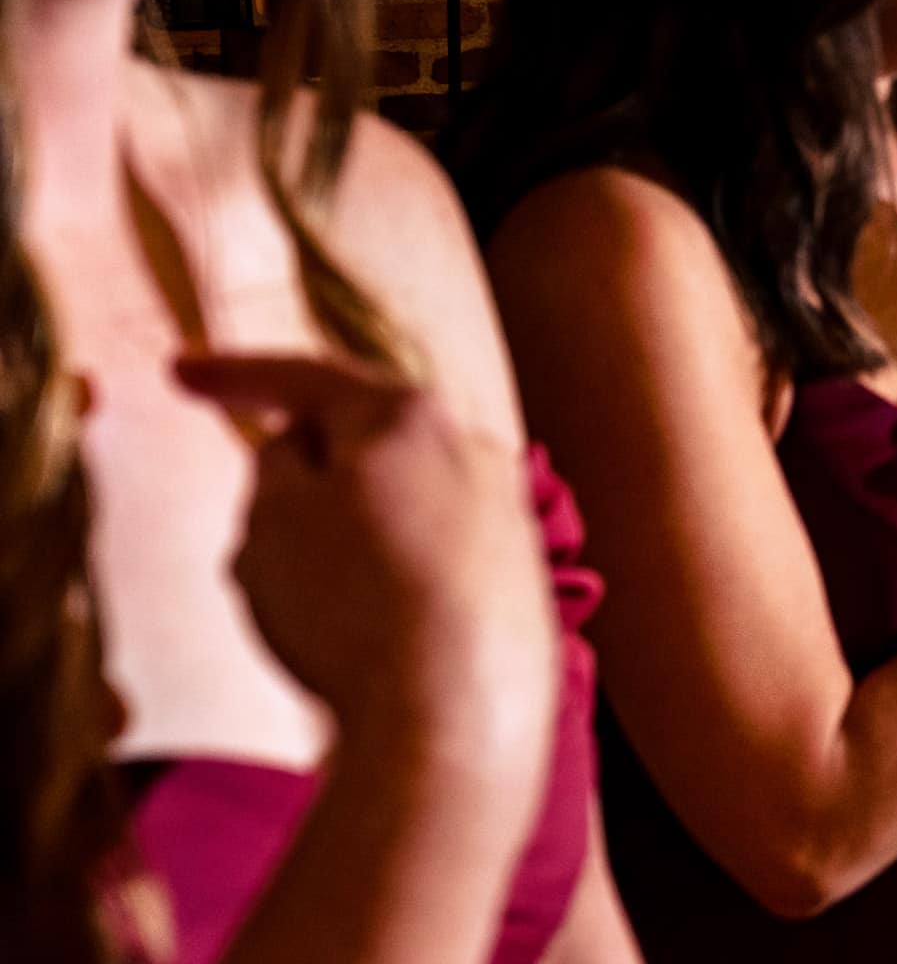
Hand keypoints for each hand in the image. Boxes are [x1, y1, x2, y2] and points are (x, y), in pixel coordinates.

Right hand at [175, 353, 559, 772]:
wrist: (454, 717)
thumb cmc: (352, 607)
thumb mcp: (270, 519)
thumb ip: (277, 463)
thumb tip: (306, 453)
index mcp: (410, 416)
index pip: (308, 378)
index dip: (235, 375)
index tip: (183, 372)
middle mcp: (476, 453)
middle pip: (358, 448)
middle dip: (298, 487)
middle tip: (256, 546)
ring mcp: (507, 520)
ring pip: (391, 515)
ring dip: (339, 551)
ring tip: (313, 623)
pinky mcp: (520, 588)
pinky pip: (427, 575)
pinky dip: (386, 599)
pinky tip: (366, 650)